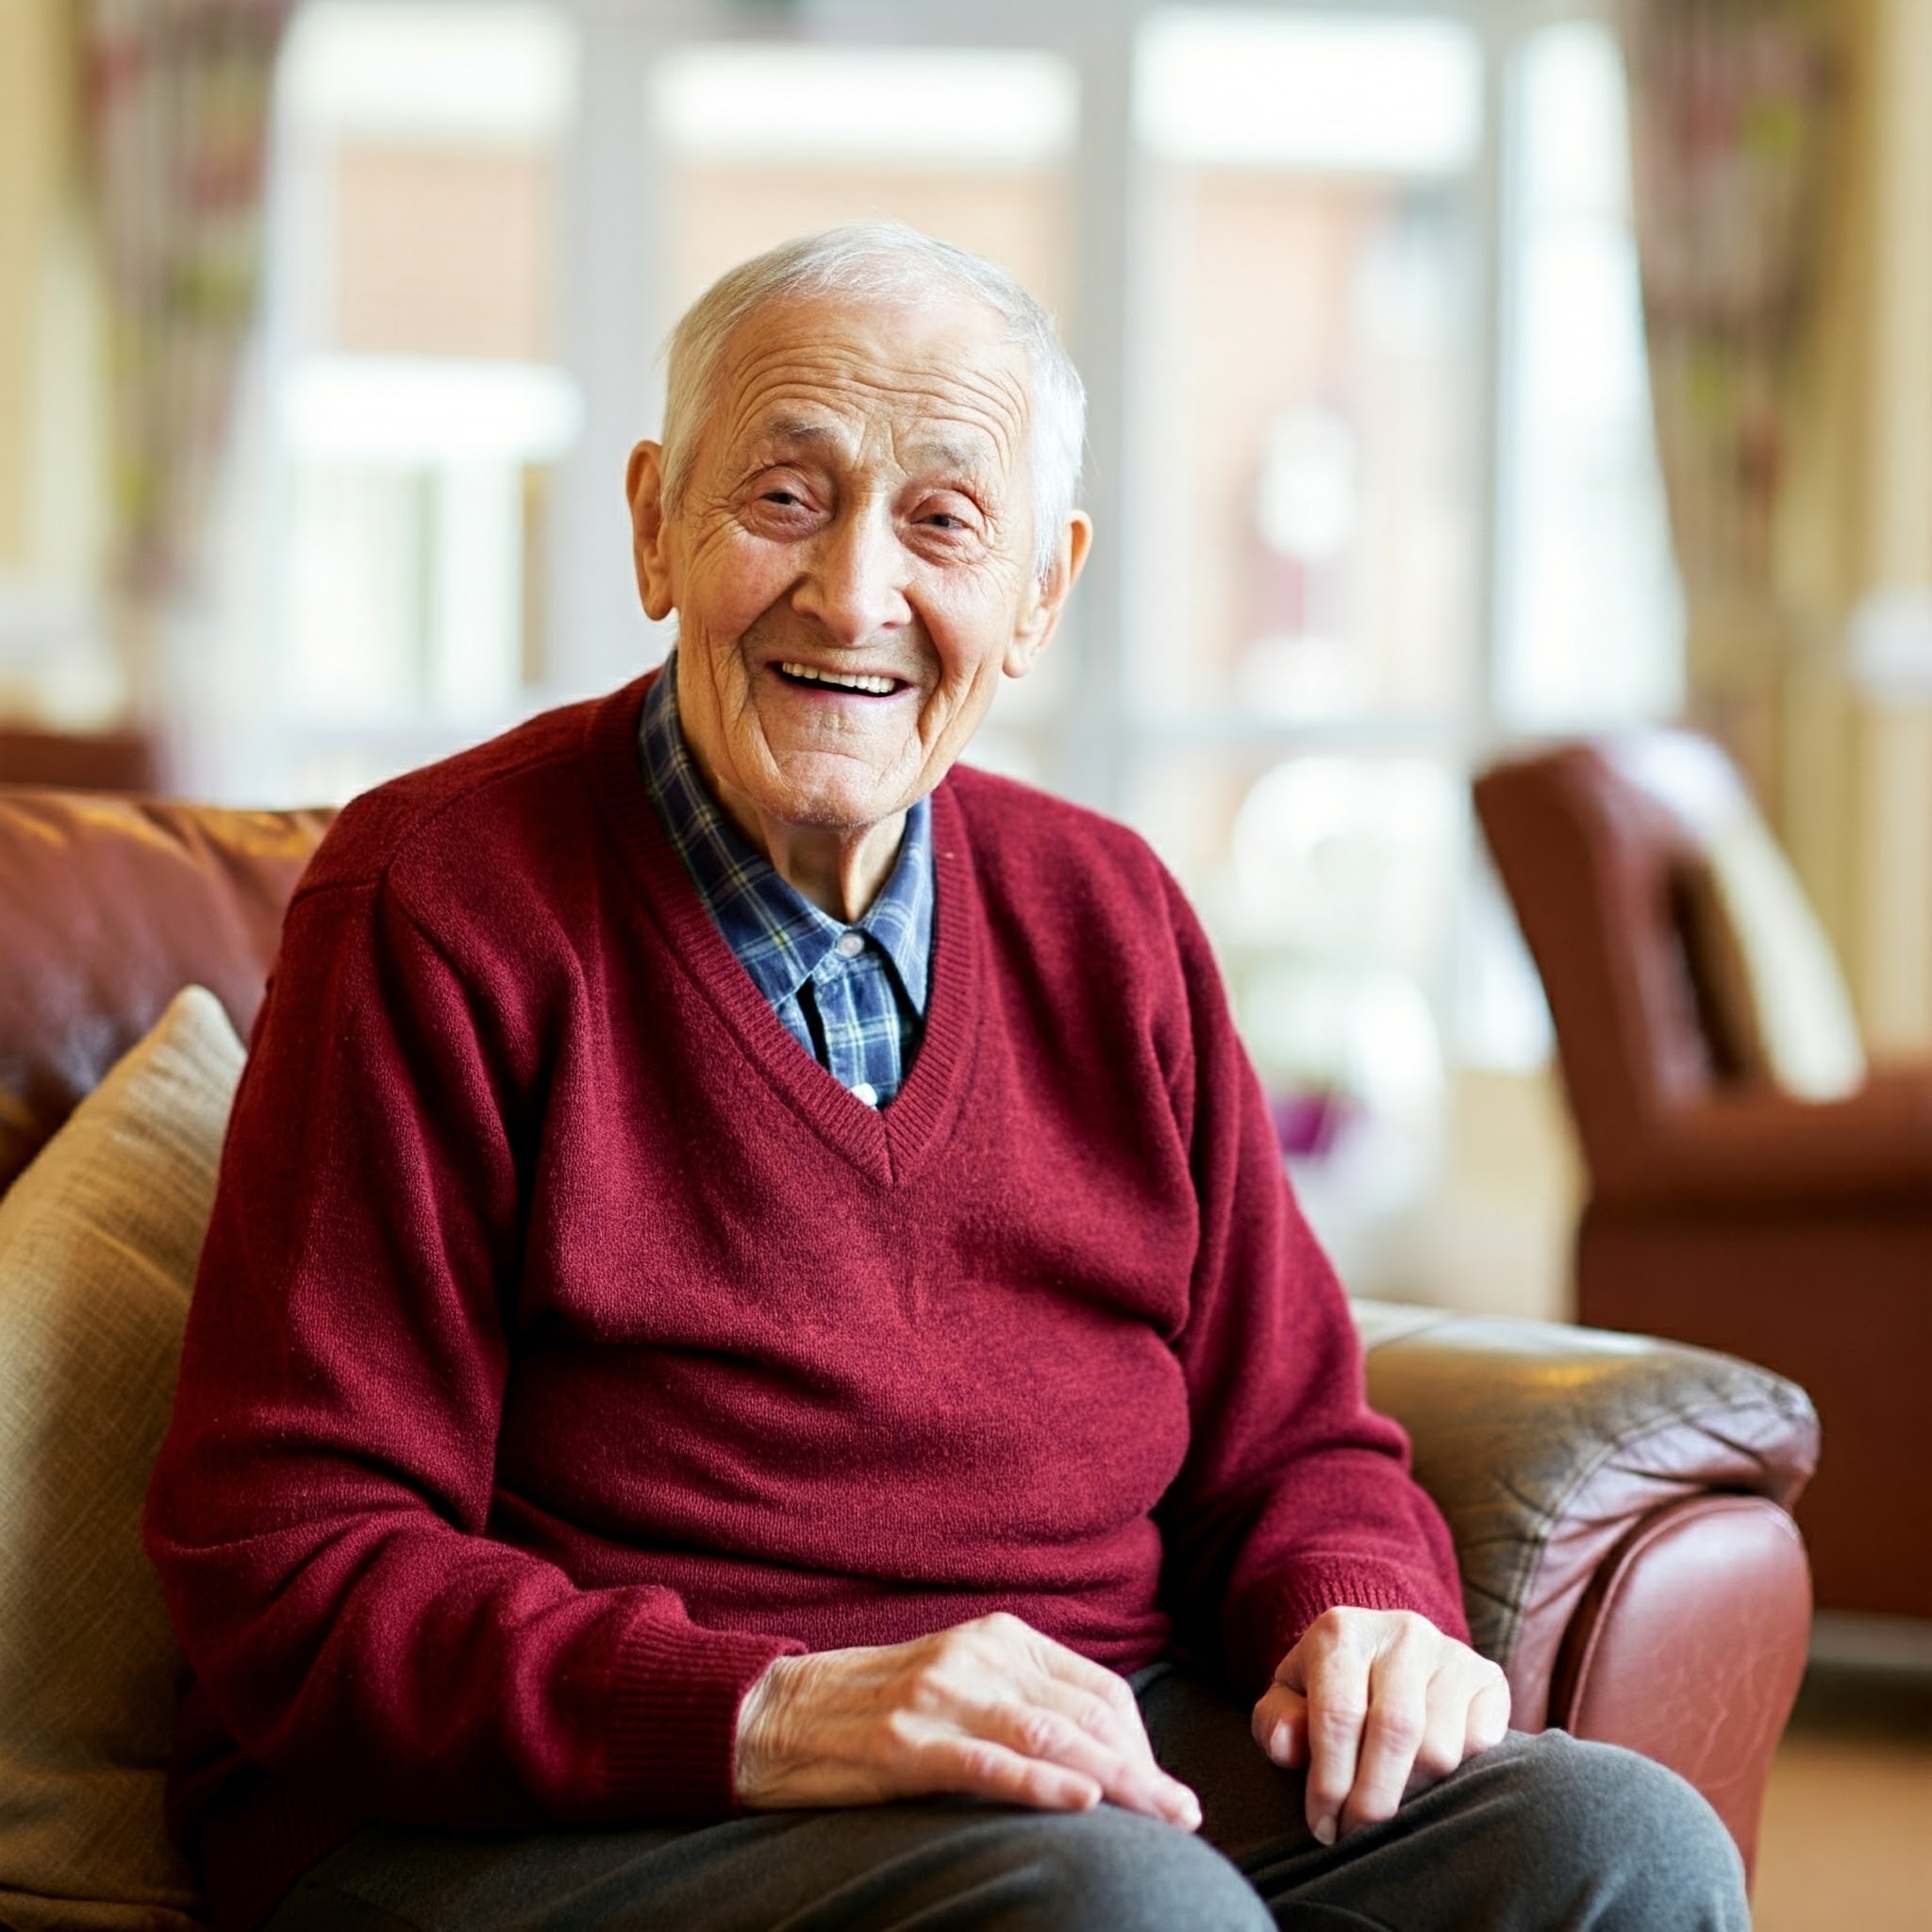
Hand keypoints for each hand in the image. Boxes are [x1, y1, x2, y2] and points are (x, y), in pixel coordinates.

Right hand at [734, 1611, 1199, 1829]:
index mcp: (997, 1637)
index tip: (1160, 1789)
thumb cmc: (872, 1706)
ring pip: (1050, 1739)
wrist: (774, 1713)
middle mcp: (976, 1655)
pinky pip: (988, 1764)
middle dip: (1144, 1768)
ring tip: (1163, 1818)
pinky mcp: (904, 1743)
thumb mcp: (958, 1681)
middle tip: (1186, 1814)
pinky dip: (1042, 1784)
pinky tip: (1084, 1803)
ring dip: (1118, 1782)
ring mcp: (939, 1696)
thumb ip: (1020, 1699)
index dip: (1139, 1742)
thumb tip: (1097, 1750)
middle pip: (1084, 1715)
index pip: (1095, 1688)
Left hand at [1251, 1607, 1508, 1845]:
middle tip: (1356, 1834)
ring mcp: (1450, 1651)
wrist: (1381, 1655)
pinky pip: (1481, 1744)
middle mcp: (1401, 1632)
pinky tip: (1427, 1778)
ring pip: (1441, 1747)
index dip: (1330, 1781)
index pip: (1338, 1713)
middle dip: (1373, 1799)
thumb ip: (1275, 1721)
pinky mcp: (1488, 1677)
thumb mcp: (1289, 1699)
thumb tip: (1287, 1748)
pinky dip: (1458, 1775)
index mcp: (1342, 1632)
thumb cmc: (1327, 1690)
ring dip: (1413, 1794)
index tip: (1324, 1826)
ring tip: (1388, 1803)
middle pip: (1395, 1731)